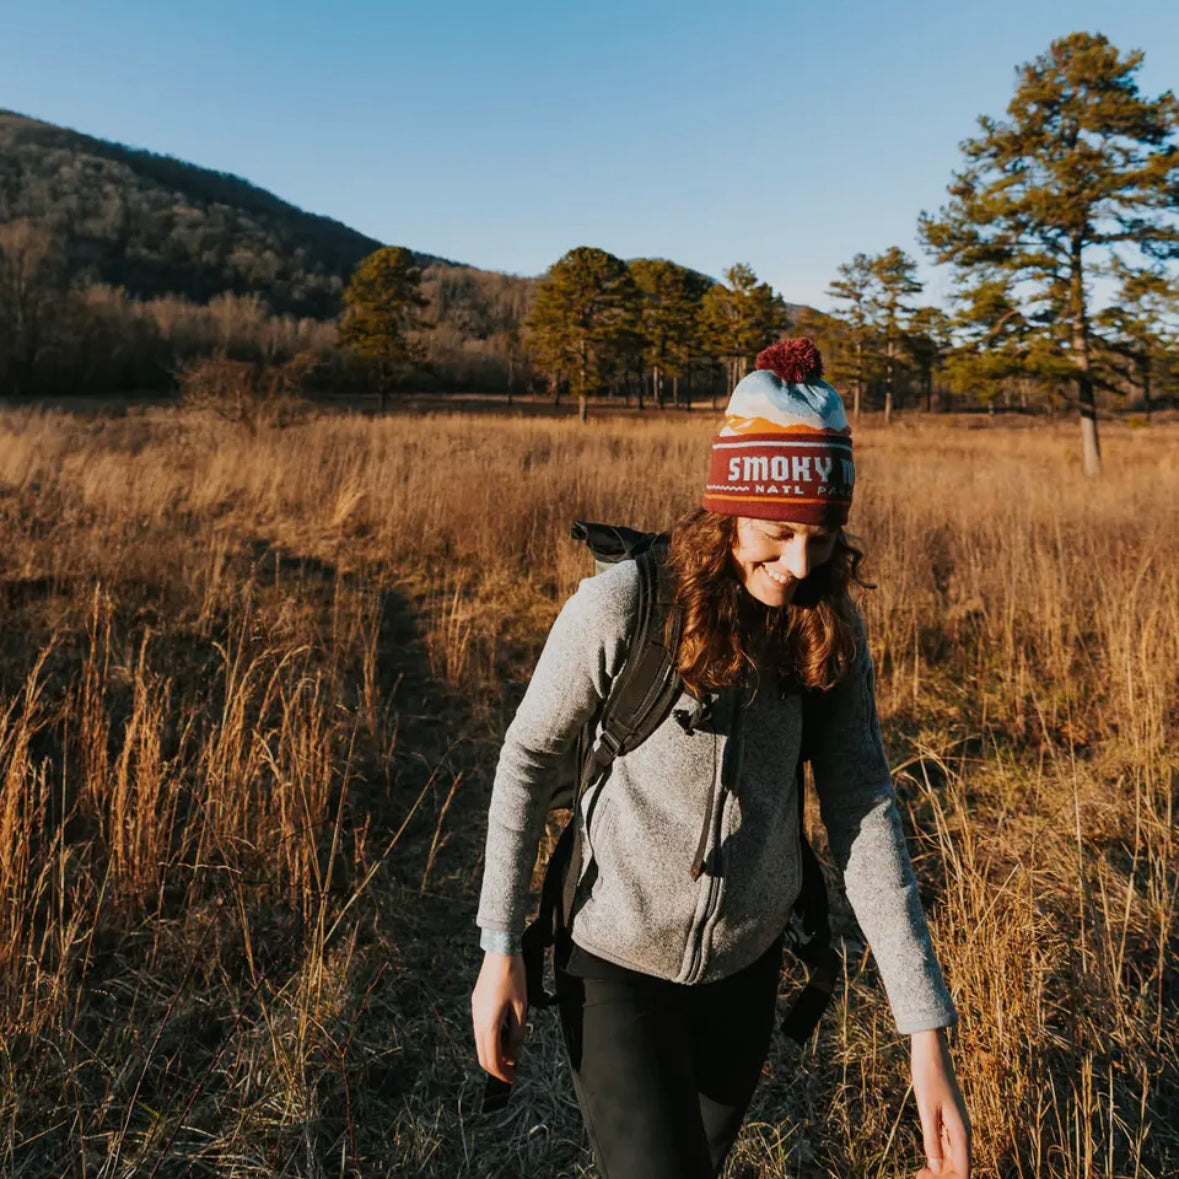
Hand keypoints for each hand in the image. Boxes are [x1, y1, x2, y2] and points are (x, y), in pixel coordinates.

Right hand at [471, 951, 527, 1084]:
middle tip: (512, 1072)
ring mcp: (475, 1011)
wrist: (500, 951)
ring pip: (481, 1042)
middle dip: (497, 1066)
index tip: (512, 1079)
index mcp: (489, 1023)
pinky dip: (492, 1038)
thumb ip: (518, 1034)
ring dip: (495, 1051)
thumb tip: (514, 1055)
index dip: (502, 1073)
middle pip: (482, 1054)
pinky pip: (481, 1029)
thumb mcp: (522, 1008)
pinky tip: (505, 1033)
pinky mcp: (477, 1003)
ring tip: (512, 1051)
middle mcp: (478, 1020)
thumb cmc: (514, 977)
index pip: (492, 1059)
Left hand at [911, 1028, 970, 1178]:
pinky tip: (926, 1160)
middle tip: (918, 1175)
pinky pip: (949, 1147)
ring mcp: (957, 1127)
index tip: (922, 1176)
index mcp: (961, 1132)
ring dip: (940, 1171)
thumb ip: (931, 1139)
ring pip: (954, 1159)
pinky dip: (939, 1157)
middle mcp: (963, 1132)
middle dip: (942, 1177)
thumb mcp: (926, 1109)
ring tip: (919, 1172)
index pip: (963, 1172)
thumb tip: (935, 1167)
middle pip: (959, 1168)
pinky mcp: (949, 1120)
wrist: (931, 1051)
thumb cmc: (928, 1076)